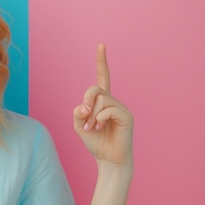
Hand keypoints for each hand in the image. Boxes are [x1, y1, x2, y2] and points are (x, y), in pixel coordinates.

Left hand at [73, 44, 132, 167]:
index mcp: (102, 101)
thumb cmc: (95, 142)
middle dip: (86, 101)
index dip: (101, 61)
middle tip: (84, 116)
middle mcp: (112, 101)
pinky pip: (108, 109)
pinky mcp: (127, 116)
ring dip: (91, 115)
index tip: (101, 45)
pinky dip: (99, 118)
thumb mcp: (79, 125)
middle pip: (95, 89)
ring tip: (92, 128)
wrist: (108, 159)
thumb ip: (78, 112)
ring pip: (101, 100)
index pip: (102, 77)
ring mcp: (121, 107)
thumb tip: (84, 105)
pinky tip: (100, 128)